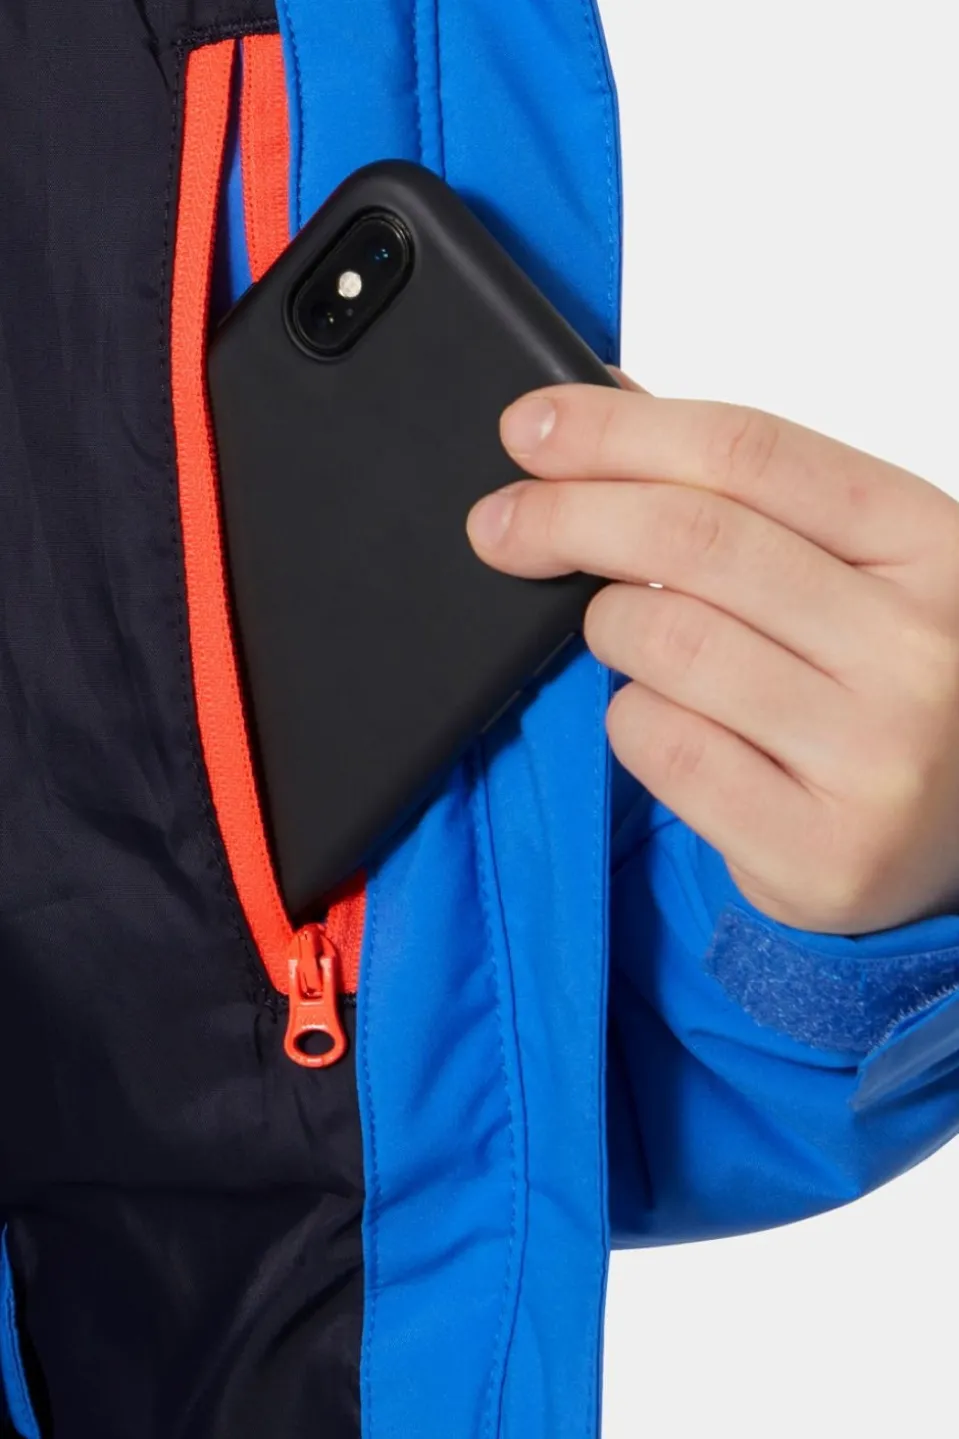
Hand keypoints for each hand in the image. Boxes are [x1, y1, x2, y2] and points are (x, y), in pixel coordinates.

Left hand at [467, 377, 958, 934]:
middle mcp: (915, 649)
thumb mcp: (862, 564)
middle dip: (567, 517)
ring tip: (623, 637)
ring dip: (607, 629)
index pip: (747, 452)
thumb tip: (609, 406)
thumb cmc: (895, 681)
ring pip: (663, 645)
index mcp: (933, 545)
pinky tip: (665, 718)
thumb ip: (751, 492)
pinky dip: (632, 720)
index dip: (617, 431)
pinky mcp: (820, 851)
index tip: (530, 430)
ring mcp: (873, 757)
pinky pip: (662, 749)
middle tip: (502, 525)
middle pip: (693, 540)